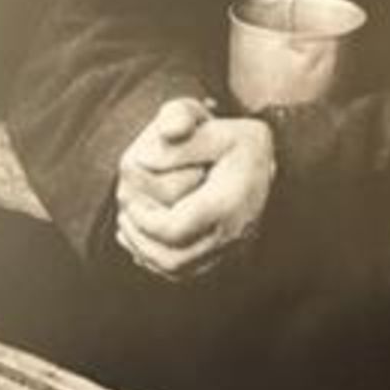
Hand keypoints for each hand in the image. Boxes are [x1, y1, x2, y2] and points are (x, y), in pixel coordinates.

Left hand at [117, 116, 275, 281]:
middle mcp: (232, 232)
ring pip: (177, 269)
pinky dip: (156, 259)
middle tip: (124, 210)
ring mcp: (229, 249)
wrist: (264, 160)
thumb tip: (159, 139)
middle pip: (173, 257)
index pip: (175, 228)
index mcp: (229, 200)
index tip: (128, 196)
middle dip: (141, 236)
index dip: (144, 218)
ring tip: (129, 222)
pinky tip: (142, 236)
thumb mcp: (210, 117)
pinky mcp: (222, 256)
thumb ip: (182, 118)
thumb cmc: (234, 137)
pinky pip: (183, 272)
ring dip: (145, 250)